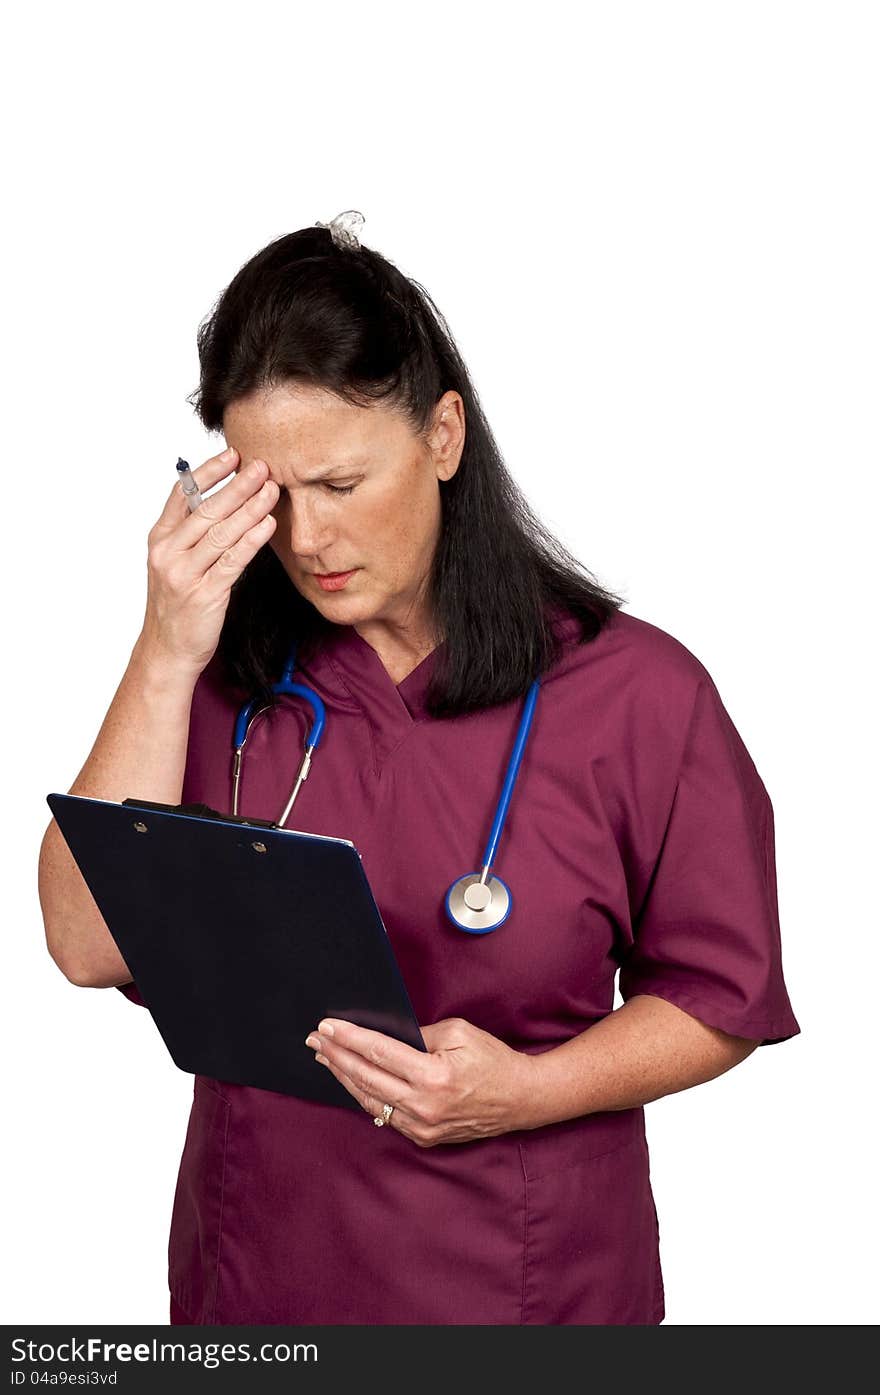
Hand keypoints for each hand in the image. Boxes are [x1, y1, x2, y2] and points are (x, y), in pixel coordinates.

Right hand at [138, 445, 278, 676]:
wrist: (168, 650)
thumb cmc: (178, 604)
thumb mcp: (175, 562)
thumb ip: (192, 533)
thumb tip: (225, 500)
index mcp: (159, 539)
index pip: (182, 494)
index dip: (209, 472)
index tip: (234, 454)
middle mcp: (168, 552)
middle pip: (206, 510)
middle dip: (237, 486)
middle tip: (262, 466)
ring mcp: (184, 574)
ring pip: (222, 533)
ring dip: (250, 508)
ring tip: (272, 490)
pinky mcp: (204, 594)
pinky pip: (232, 561)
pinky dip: (251, 540)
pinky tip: (268, 524)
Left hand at [304, 1016, 538, 1145]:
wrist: (520, 1099)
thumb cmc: (492, 1060)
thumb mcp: (459, 1033)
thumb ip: (419, 1035)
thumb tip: (386, 1037)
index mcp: (433, 1075)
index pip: (378, 1052)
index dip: (349, 1038)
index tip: (327, 1026)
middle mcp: (424, 1106)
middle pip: (366, 1077)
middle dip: (336, 1056)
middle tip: (315, 1040)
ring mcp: (422, 1126)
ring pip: (370, 1100)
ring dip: (344, 1078)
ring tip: (326, 1059)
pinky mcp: (424, 1137)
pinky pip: (386, 1116)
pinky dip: (366, 1097)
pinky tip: (353, 1082)